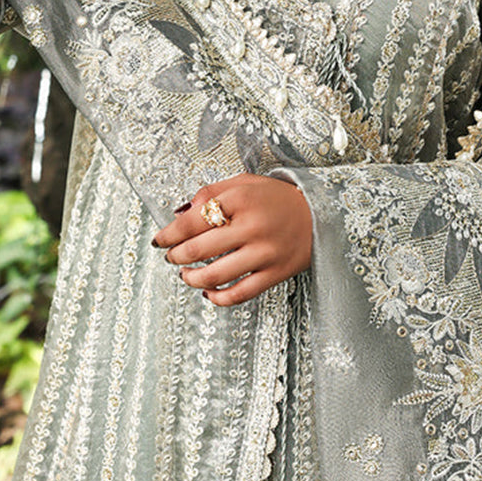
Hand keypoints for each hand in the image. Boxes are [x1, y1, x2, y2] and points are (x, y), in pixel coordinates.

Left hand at [152, 175, 312, 306]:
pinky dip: (217, 297)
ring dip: (191, 278)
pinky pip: (239, 293)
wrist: (321, 213)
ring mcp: (265, 252)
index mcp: (241, 199)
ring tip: (185, 274)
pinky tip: (208, 292)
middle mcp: (252, 226)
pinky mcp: (275, 273)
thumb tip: (179, 214)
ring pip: (215, 276)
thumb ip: (210, 193)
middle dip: (176, 256)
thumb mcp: (244, 183)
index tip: (159, 240)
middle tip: (171, 257)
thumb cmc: (278, 198)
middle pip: (199, 249)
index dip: (169, 234)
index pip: (192, 221)